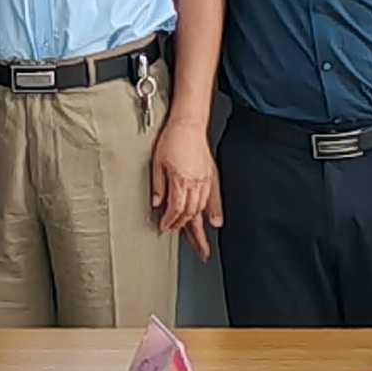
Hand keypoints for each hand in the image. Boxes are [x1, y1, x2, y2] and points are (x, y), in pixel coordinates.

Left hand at [148, 115, 219, 255]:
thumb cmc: (171, 139)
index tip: (165, 227)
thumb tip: (157, 204)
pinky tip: (214, 222)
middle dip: (187, 230)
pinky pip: (213, 198)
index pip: (176, 209)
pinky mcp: (210, 176)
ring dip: (199, 225)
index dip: (170, 221)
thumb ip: (158, 186)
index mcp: (180, 180)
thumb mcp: (157, 163)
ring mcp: (204, 180)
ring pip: (201, 208)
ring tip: (200, 242)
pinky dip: (214, 211)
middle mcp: (195, 183)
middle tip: (189, 245)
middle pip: (191, 213)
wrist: (188, 124)